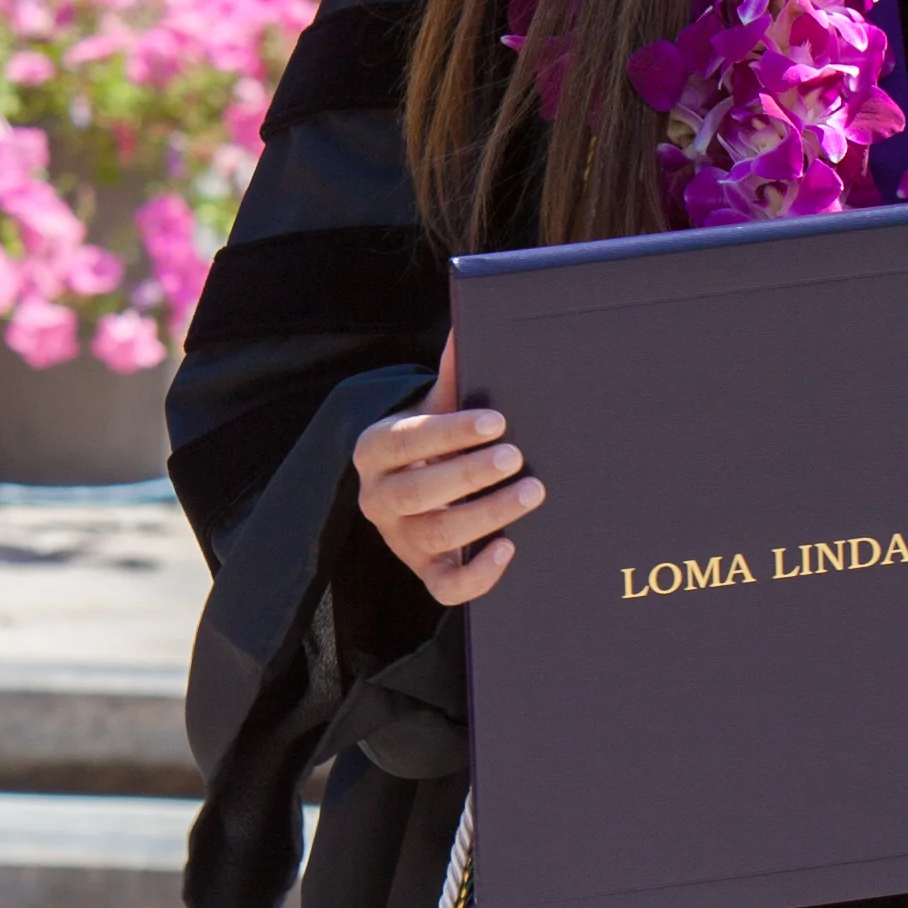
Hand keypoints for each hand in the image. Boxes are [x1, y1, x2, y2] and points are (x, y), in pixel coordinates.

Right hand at [353, 333, 545, 605]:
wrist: (416, 479)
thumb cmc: (433, 437)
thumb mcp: (436, 403)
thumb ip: (452, 371)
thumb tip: (472, 320)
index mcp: (375, 448)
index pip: (406, 439)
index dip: (450, 431)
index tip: (498, 420)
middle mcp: (377, 497)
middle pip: (415, 492)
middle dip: (468, 474)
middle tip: (516, 457)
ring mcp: (400, 539)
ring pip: (434, 536)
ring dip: (486, 514)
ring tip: (532, 492)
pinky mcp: (424, 571)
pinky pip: (444, 587)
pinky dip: (477, 575)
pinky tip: (508, 549)